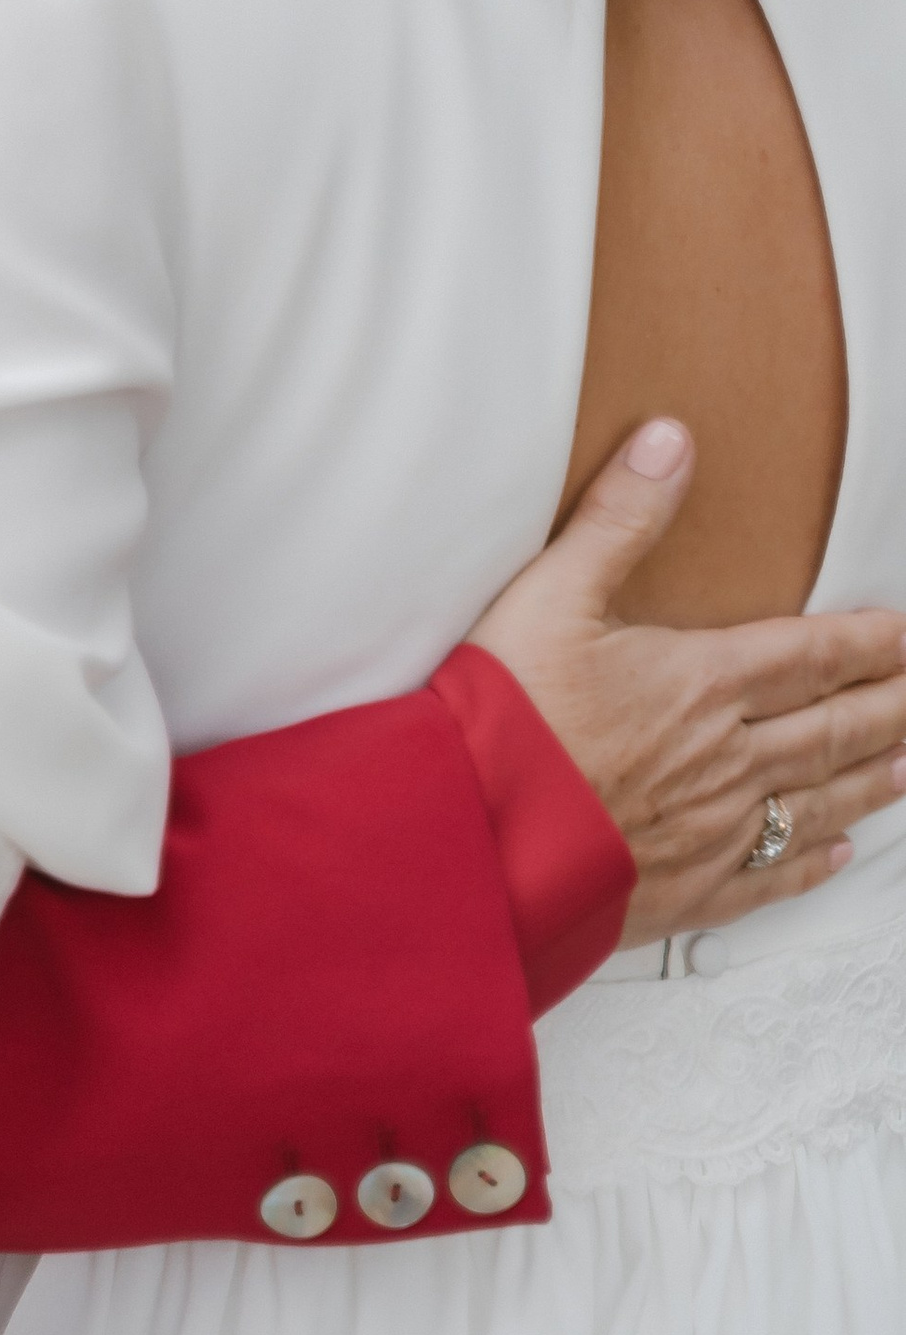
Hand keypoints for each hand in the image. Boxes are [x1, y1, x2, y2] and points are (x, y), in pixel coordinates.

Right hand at [471, 421, 905, 943]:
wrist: (470, 833)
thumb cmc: (503, 719)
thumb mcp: (550, 594)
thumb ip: (617, 520)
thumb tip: (669, 444)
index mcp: (700, 683)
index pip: (810, 657)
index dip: (868, 645)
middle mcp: (725, 760)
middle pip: (832, 729)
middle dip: (891, 709)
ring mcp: (711, 831)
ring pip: (816, 802)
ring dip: (870, 780)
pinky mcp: (683, 890)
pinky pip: (769, 878)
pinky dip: (810, 865)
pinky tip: (835, 855)